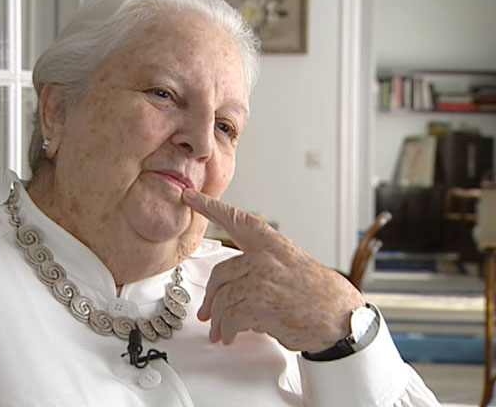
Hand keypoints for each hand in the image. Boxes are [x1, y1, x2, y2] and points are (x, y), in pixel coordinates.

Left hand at [182, 188, 364, 352]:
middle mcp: (264, 257)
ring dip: (218, 320)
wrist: (340, 318)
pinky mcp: (259, 305)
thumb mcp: (291, 264)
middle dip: (211, 297)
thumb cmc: (319, 293)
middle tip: (207, 311)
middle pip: (220, 272)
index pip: (236, 219)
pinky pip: (229, 317)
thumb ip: (262, 263)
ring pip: (222, 298)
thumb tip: (236, 279)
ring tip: (221, 330)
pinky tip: (230, 335)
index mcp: (272, 244)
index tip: (191, 196)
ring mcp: (261, 280)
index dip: (210, 206)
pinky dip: (227, 330)